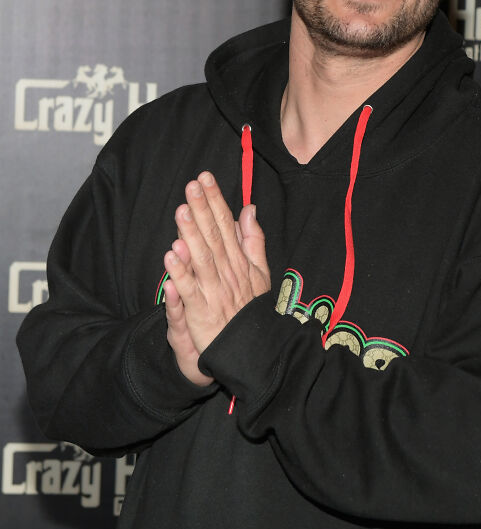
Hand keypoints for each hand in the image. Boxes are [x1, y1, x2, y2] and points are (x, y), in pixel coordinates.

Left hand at [163, 171, 270, 385]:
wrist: (251, 350)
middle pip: (213, 237)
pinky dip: (181, 273)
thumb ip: (253, 240)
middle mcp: (228, 273)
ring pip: (201, 259)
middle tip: (192, 185)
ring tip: (181, 211)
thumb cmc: (250, 309)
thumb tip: (249, 209)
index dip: (215, 201)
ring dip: (191, 235)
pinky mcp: (201, 312)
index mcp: (240, 262)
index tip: (205, 178)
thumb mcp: (260, 272)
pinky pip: (190, 290)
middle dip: (203, 210)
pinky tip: (171, 254)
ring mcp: (214, 292)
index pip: (226, 225)